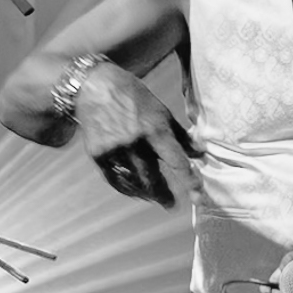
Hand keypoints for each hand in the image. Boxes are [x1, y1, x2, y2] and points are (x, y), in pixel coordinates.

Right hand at [74, 64, 193, 206]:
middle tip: (172, 205)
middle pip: (153, 177)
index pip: (176, 160)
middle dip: (164, 194)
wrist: (93, 86)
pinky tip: (135, 192)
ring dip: (146, 194)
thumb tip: (199, 151)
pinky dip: (127, 189)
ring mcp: (114, 149)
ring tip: (155, 198)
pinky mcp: (98, 154)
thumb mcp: (160, 109)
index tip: (198, 194)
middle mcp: (134, 141)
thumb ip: (179, 134)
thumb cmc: (131, 95)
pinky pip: (115, 180)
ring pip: (133, 182)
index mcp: (154, 127)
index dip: (189, 179)